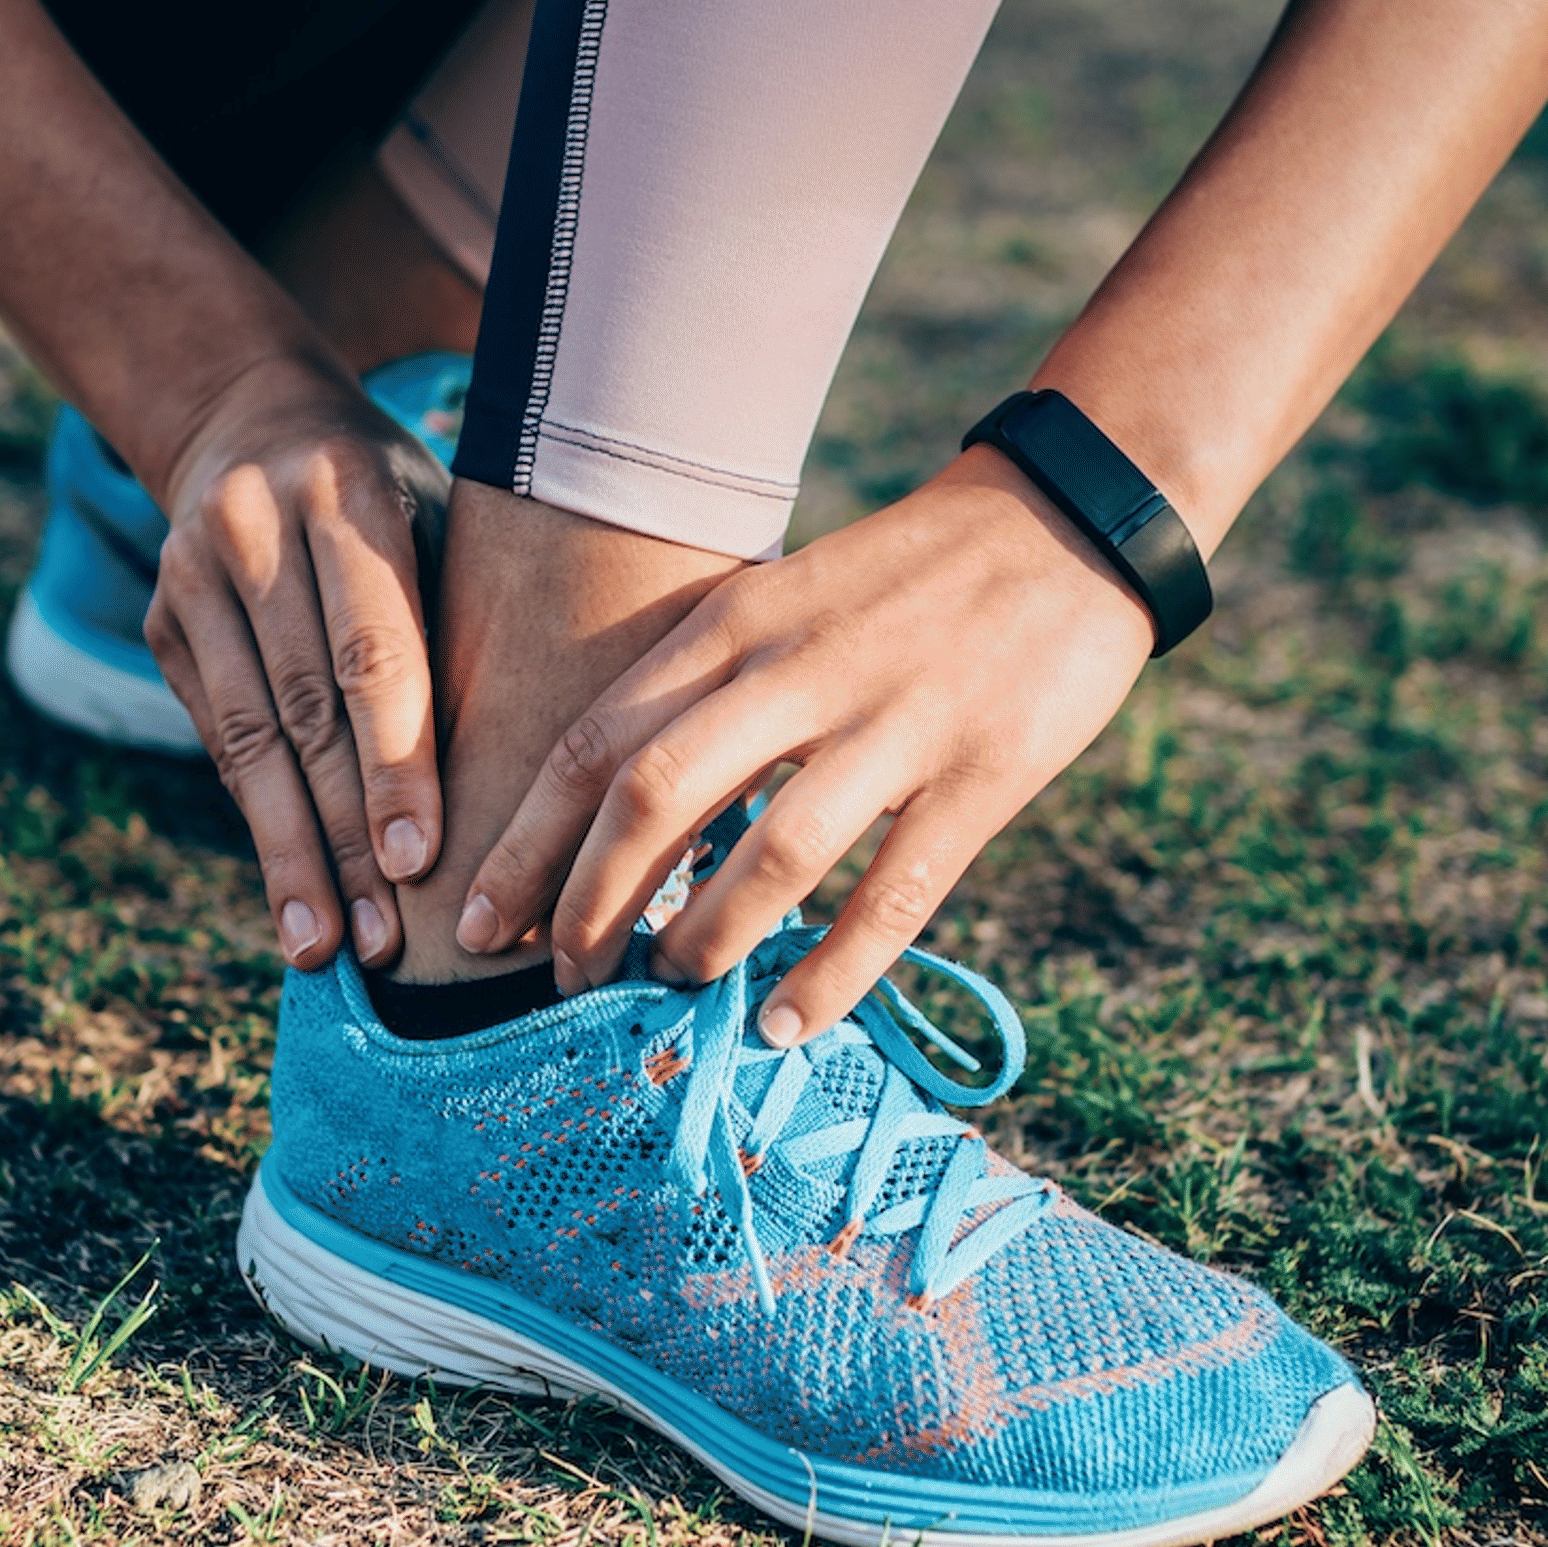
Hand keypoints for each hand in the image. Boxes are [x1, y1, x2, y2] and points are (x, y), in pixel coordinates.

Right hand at [143, 355, 451, 968]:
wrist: (250, 418)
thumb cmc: (398, 495)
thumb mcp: (443, 516)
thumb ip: (468, 619)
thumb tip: (545, 778)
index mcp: (348, 490)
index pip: (372, 648)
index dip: (394, 761)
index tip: (417, 861)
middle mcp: (255, 525)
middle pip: (304, 708)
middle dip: (344, 834)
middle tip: (382, 941)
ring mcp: (192, 571)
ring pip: (248, 737)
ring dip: (290, 853)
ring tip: (325, 947)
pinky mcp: (161, 618)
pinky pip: (217, 738)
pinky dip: (260, 820)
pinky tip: (290, 893)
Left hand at [455, 448, 1161, 1038]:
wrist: (1068, 521)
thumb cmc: (908, 578)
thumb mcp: (785, 599)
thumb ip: (709, 690)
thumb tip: (626, 820)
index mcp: (736, 623)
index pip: (597, 740)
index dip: (527, 843)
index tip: (478, 920)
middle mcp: (798, 670)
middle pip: (654, 799)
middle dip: (590, 907)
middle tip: (565, 981)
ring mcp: (893, 723)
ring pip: (768, 856)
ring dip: (703, 942)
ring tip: (673, 993)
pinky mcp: (980, 776)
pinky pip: (891, 897)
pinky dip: (831, 974)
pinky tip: (787, 1025)